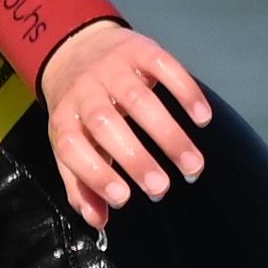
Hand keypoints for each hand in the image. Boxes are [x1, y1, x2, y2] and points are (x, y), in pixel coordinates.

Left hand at [34, 19, 214, 224]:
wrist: (76, 47)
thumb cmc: (78, 111)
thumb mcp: (70, 145)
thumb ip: (82, 184)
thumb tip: (100, 221)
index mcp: (65, 119)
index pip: (72, 147)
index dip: (95, 173)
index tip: (124, 199)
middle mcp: (85, 91)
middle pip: (106, 124)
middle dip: (135, 158)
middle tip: (162, 187)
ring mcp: (112, 67)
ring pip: (139, 100)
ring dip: (169, 135)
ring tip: (192, 165)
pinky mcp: (139, 48)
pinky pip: (164, 66)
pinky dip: (186, 92)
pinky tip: (202, 119)